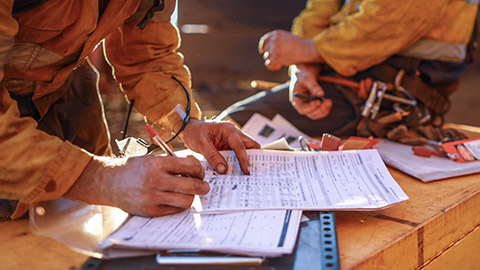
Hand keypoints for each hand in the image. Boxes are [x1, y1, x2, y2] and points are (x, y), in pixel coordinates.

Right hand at [65, 155, 208, 216]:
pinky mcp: (151, 210)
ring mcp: (153, 197)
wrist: (110, 182)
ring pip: (187, 201)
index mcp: (158, 164)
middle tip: (203, 186)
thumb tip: (196, 168)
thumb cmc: (134, 168)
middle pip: (193, 186)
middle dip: (203, 186)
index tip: (199, 171)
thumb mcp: (153, 158)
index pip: (191, 165)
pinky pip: (175, 210)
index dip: (200, 169)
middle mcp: (156, 180)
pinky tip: (175, 198)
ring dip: (191, 197)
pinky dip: (179, 204)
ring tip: (188, 192)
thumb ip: (173, 163)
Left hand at [180, 119, 260, 174]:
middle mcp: (234, 133)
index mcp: (228, 130)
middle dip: (252, 159)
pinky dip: (237, 162)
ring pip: (246, 150)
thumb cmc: (194, 132)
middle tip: (250, 173)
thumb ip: (212, 156)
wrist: (189, 129)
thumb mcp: (201, 144)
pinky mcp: (229, 146)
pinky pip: (237, 154)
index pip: (240, 145)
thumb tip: (223, 169)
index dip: (244, 159)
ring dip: (244, 161)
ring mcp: (232, 140)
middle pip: (251, 145)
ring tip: (243, 175)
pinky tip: (234, 171)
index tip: (246, 171)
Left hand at [258, 30, 322, 69]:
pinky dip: (273, 67)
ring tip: (281, 62)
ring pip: (266, 58)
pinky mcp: (276, 58)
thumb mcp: (287, 38)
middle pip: (265, 50)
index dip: (262, 47)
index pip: (264, 41)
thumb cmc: (299, 45)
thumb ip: (277, 40)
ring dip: (272, 61)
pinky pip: (268, 64)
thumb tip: (264, 48)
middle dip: (270, 55)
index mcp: (276, 33)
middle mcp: (273, 40)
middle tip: (279, 58)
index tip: (263, 52)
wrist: (307, 50)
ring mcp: (274, 48)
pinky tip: (279, 66)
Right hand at [289, 64, 332, 119]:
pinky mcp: (314, 106)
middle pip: (310, 114)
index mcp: (296, 100)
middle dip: (320, 109)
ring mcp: (308, 107)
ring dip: (324, 110)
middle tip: (328, 101)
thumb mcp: (307, 78)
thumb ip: (313, 86)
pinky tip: (328, 102)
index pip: (302, 109)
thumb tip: (322, 94)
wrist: (305, 75)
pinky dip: (326, 109)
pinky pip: (320, 112)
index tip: (318, 101)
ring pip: (316, 115)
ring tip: (329, 101)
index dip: (310, 107)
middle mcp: (301, 106)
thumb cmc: (304, 75)